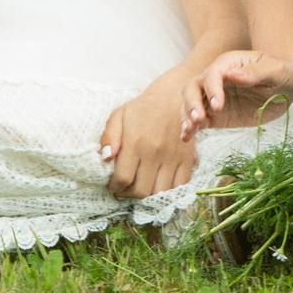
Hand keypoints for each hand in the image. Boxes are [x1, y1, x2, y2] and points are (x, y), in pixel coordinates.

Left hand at [100, 82, 198, 199]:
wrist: (174, 95)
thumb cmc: (142, 108)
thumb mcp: (119, 115)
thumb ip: (108, 137)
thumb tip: (105, 158)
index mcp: (135, 143)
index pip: (122, 179)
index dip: (115, 187)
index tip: (113, 184)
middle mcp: (155, 152)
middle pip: (141, 191)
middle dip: (129, 194)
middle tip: (125, 188)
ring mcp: (173, 157)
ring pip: (159, 193)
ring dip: (148, 197)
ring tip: (141, 187)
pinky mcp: (187, 158)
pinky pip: (179, 186)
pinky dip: (169, 192)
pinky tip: (159, 186)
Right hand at [179, 50, 292, 138]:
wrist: (286, 86)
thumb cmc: (283, 72)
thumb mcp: (276, 70)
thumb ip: (255, 72)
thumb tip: (232, 75)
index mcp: (230, 63)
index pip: (212, 74)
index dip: (212, 89)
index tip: (218, 106)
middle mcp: (217, 79)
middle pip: (193, 86)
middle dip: (192, 102)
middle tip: (199, 119)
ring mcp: (214, 97)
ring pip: (190, 102)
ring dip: (187, 114)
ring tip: (190, 130)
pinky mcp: (216, 114)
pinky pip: (198, 119)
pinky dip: (190, 127)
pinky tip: (186, 137)